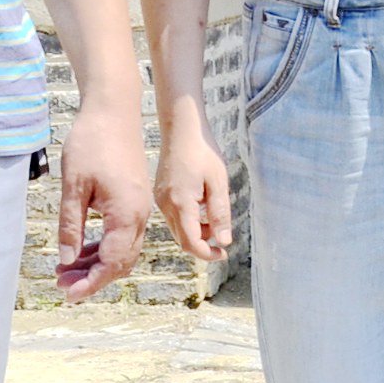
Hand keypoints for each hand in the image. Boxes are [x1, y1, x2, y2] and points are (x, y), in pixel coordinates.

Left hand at [54, 101, 149, 299]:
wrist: (114, 111)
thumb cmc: (92, 143)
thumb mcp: (73, 187)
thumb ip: (70, 227)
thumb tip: (68, 260)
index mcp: (126, 214)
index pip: (112, 262)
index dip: (90, 283)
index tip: (67, 293)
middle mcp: (139, 215)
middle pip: (121, 262)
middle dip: (93, 278)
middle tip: (61, 283)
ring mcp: (140, 208)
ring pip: (124, 250)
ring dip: (98, 264)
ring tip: (67, 270)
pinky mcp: (135, 200)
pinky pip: (124, 235)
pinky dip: (105, 248)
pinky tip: (82, 250)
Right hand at [156, 127, 233, 264]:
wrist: (182, 128)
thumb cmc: (202, 151)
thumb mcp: (218, 183)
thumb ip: (220, 214)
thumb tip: (223, 240)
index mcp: (180, 204)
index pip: (191, 243)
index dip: (207, 254)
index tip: (223, 254)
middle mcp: (166, 205)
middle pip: (183, 239)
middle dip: (203, 244)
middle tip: (222, 239)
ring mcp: (160, 200)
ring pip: (178, 229)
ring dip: (196, 232)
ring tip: (214, 218)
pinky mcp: (160, 193)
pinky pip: (174, 216)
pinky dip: (188, 220)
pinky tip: (202, 206)